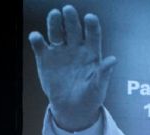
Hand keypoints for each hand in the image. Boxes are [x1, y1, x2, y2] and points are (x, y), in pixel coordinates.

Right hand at [28, 5, 116, 130]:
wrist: (73, 109)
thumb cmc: (90, 96)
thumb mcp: (99, 87)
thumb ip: (104, 73)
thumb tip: (113, 59)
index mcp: (91, 52)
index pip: (92, 34)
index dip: (91, 25)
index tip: (90, 18)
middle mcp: (75, 47)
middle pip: (73, 28)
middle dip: (71, 18)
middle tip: (68, 9)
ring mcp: (60, 51)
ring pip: (56, 32)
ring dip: (54, 22)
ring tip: (54, 14)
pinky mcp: (45, 58)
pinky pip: (40, 46)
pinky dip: (37, 40)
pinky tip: (36, 37)